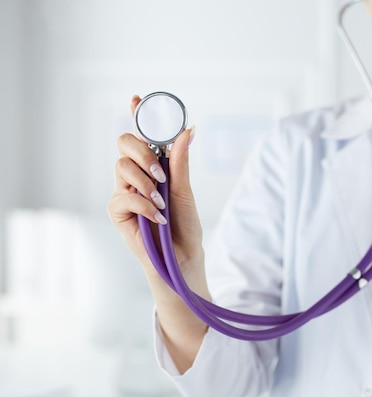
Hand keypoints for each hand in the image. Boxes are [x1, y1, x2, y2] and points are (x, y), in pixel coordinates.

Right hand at [108, 96, 204, 286]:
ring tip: (161, 201)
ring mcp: (124, 191)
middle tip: (161, 173)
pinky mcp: (117, 210)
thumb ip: (181, 161)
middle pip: (124, 144)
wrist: (181, 255)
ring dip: (145, 182)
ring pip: (121, 166)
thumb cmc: (184, 224)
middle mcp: (136, 174)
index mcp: (154, 166)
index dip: (138, 116)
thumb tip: (189, 130)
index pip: (143, 136)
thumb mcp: (185, 189)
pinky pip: (123, 196)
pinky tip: (156, 217)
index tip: (137, 99)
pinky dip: (143, 205)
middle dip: (143, 153)